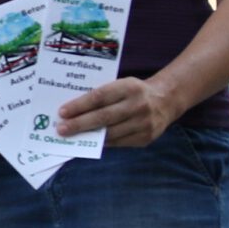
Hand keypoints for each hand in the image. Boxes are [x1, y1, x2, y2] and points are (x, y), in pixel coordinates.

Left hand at [54, 77, 175, 148]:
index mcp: (129, 87)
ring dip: (88, 136)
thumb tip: (75, 111)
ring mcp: (144, 124)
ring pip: (110, 134)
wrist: (166, 100)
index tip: (62, 112)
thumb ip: (103, 95)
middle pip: (103, 117)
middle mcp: (138, 105)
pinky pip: (119, 143)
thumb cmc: (134, 91)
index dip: (80, 105)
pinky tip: (90, 141)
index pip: (100, 97)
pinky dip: (102, 142)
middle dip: (79, 124)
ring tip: (72, 137)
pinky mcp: (146, 138)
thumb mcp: (122, 85)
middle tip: (61, 129)